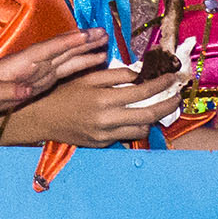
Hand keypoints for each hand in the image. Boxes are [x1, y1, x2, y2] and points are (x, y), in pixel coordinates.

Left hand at [0, 28, 109, 113]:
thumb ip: (9, 91)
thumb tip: (27, 90)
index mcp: (24, 61)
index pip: (49, 49)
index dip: (68, 42)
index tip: (87, 34)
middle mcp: (36, 62)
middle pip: (64, 48)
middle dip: (84, 40)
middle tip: (106, 32)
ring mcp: (42, 68)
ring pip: (69, 56)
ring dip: (87, 48)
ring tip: (107, 41)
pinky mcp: (44, 77)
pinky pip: (68, 68)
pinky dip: (83, 62)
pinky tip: (97, 59)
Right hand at [19, 66, 187, 145]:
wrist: (40, 119)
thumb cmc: (62, 94)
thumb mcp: (86, 77)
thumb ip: (114, 75)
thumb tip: (138, 75)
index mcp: (103, 99)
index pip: (143, 91)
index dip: (162, 84)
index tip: (173, 78)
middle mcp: (107, 119)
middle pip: (150, 114)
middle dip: (169, 105)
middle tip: (177, 97)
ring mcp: (105, 135)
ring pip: (142, 129)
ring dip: (152, 118)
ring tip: (154, 107)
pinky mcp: (102, 144)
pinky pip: (126, 136)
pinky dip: (133, 125)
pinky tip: (132, 116)